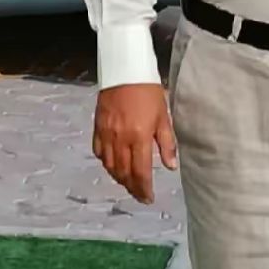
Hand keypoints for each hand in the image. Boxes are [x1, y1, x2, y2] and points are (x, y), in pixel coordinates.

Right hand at [93, 83, 177, 203]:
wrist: (125, 70)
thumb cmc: (148, 91)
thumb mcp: (163, 116)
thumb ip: (167, 143)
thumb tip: (171, 166)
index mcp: (139, 137)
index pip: (141, 172)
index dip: (144, 189)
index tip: (148, 198)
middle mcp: (120, 139)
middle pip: (124, 173)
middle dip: (132, 187)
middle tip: (140, 195)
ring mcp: (106, 134)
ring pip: (110, 166)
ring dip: (119, 178)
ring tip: (129, 184)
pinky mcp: (97, 128)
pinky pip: (99, 153)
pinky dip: (106, 163)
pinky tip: (113, 166)